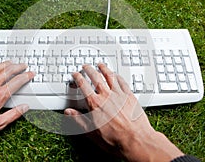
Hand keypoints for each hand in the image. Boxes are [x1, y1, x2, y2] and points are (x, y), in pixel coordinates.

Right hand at [65, 63, 183, 160]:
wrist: (135, 140)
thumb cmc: (114, 138)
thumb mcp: (91, 132)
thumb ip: (79, 120)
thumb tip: (68, 112)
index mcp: (95, 104)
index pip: (84, 86)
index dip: (78, 78)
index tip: (76, 74)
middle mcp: (106, 96)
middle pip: (96, 78)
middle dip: (90, 70)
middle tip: (86, 66)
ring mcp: (119, 95)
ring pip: (110, 77)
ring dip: (104, 69)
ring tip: (100, 65)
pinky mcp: (130, 96)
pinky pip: (123, 82)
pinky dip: (118, 77)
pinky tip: (116, 75)